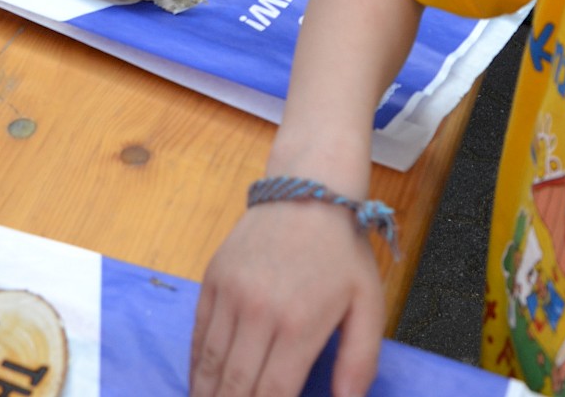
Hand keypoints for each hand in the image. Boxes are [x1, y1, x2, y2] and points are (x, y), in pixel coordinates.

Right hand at [190, 205, 383, 396]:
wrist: (308, 188)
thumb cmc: (342, 251)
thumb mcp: (368, 305)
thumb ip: (359, 361)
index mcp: (299, 324)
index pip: (272, 395)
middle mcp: (258, 312)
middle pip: (235, 387)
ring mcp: (231, 293)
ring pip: (210, 364)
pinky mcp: (213, 278)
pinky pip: (198, 334)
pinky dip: (196, 367)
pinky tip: (200, 387)